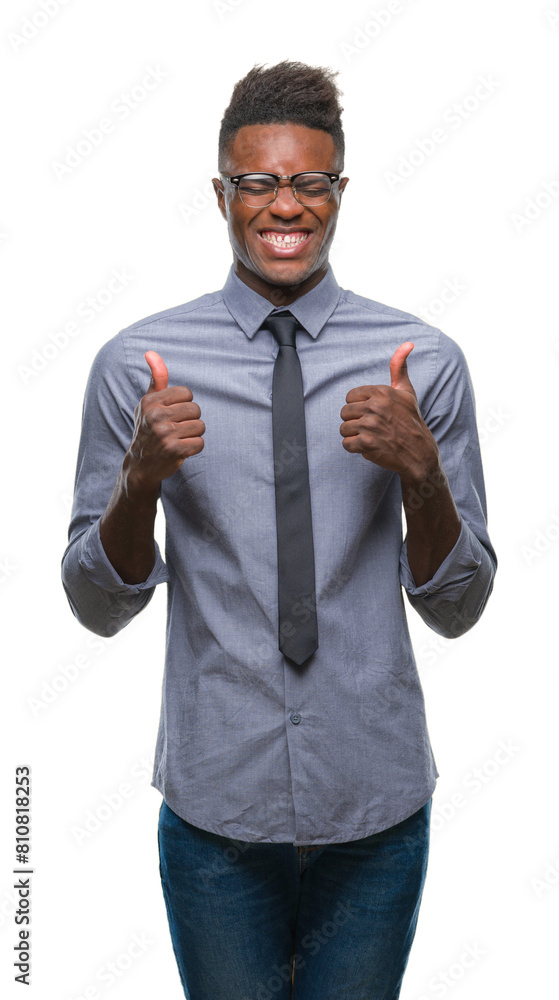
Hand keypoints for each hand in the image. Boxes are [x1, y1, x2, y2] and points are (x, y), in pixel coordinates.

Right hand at [125, 351, 204, 490]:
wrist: (140, 464)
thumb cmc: (148, 428)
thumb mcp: (148, 402)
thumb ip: (156, 378)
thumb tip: (151, 352)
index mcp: (150, 401)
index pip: (187, 393)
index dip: (184, 404)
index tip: (172, 414)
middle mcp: (155, 416)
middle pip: (195, 410)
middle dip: (190, 420)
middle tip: (175, 429)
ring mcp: (164, 434)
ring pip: (200, 426)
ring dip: (193, 434)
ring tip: (178, 438)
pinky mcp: (174, 451)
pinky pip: (200, 443)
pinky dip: (194, 447)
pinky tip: (180, 450)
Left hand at [339, 342, 437, 481]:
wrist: (419, 453)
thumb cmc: (411, 421)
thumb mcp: (407, 392)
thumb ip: (399, 368)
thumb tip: (407, 344)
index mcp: (382, 392)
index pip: (350, 396)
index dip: (358, 407)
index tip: (371, 414)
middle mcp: (375, 407)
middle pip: (345, 412)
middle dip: (355, 421)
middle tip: (372, 427)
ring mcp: (370, 426)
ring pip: (344, 428)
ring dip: (354, 435)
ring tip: (371, 437)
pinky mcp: (367, 444)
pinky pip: (346, 444)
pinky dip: (355, 448)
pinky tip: (370, 447)